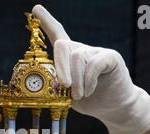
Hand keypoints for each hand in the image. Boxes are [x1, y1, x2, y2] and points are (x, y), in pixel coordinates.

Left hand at [32, 5, 149, 133]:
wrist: (114, 108)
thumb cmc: (89, 101)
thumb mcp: (67, 96)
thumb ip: (58, 88)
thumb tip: (51, 83)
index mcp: (69, 58)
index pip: (57, 35)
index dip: (46, 22)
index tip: (36, 9)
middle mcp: (81, 50)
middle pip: (62, 46)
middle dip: (60, 67)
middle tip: (64, 86)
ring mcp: (96, 51)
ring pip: (78, 56)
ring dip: (76, 80)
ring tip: (79, 95)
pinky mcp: (110, 57)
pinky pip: (94, 63)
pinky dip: (89, 80)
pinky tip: (89, 91)